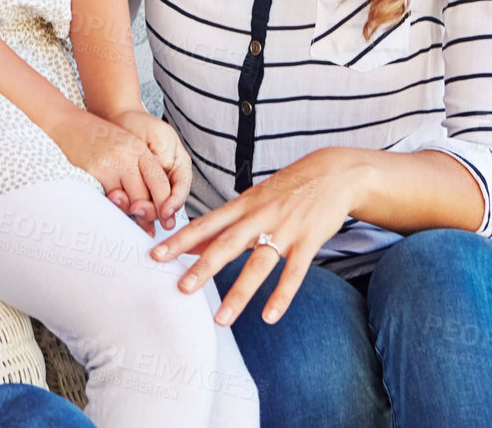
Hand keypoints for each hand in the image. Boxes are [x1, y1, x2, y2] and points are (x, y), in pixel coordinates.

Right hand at [44, 108, 173, 228]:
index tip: (168, 220)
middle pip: (145, 196)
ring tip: (132, 226)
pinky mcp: (91, 174)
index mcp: (139, 150)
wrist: (66, 124)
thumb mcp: (125, 145)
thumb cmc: (97, 137)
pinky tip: (112, 216)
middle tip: (149, 229)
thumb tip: (149, 201)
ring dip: (129, 217)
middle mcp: (126, 157)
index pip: (160, 182)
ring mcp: (108, 165)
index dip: (165, 205)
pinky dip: (111, 211)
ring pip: (126, 203)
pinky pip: (106, 201)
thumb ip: (140, 168)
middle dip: (148, 216)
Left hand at [101, 108, 191, 228]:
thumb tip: (162, 181)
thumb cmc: (141, 126)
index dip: (174, 203)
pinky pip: (132, 203)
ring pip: (149, 208)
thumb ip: (163, 158)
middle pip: (165, 206)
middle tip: (139, 209)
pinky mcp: (132, 192)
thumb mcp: (159, 137)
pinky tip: (118, 204)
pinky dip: (126, 206)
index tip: (164, 212)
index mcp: (180, 169)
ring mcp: (149, 189)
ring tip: (130, 208)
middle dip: (153, 211)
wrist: (119, 122)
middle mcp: (167, 183)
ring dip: (139, 212)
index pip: (181, 191)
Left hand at [150, 148, 366, 325]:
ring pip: (259, 263)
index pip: (207, 223)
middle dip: (204, 266)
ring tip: (221, 318)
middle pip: (228, 243)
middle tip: (181, 288)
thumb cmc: (287, 188)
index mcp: (243, 205)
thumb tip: (189, 244)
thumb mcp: (253, 199)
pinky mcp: (308, 241)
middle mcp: (261, 216)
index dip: (181, 239)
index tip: (156, 255)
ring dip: (240, 292)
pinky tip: (269, 316)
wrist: (334, 173)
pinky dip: (281, 296)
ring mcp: (285, 229)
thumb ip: (223, 224)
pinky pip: (294, 273)